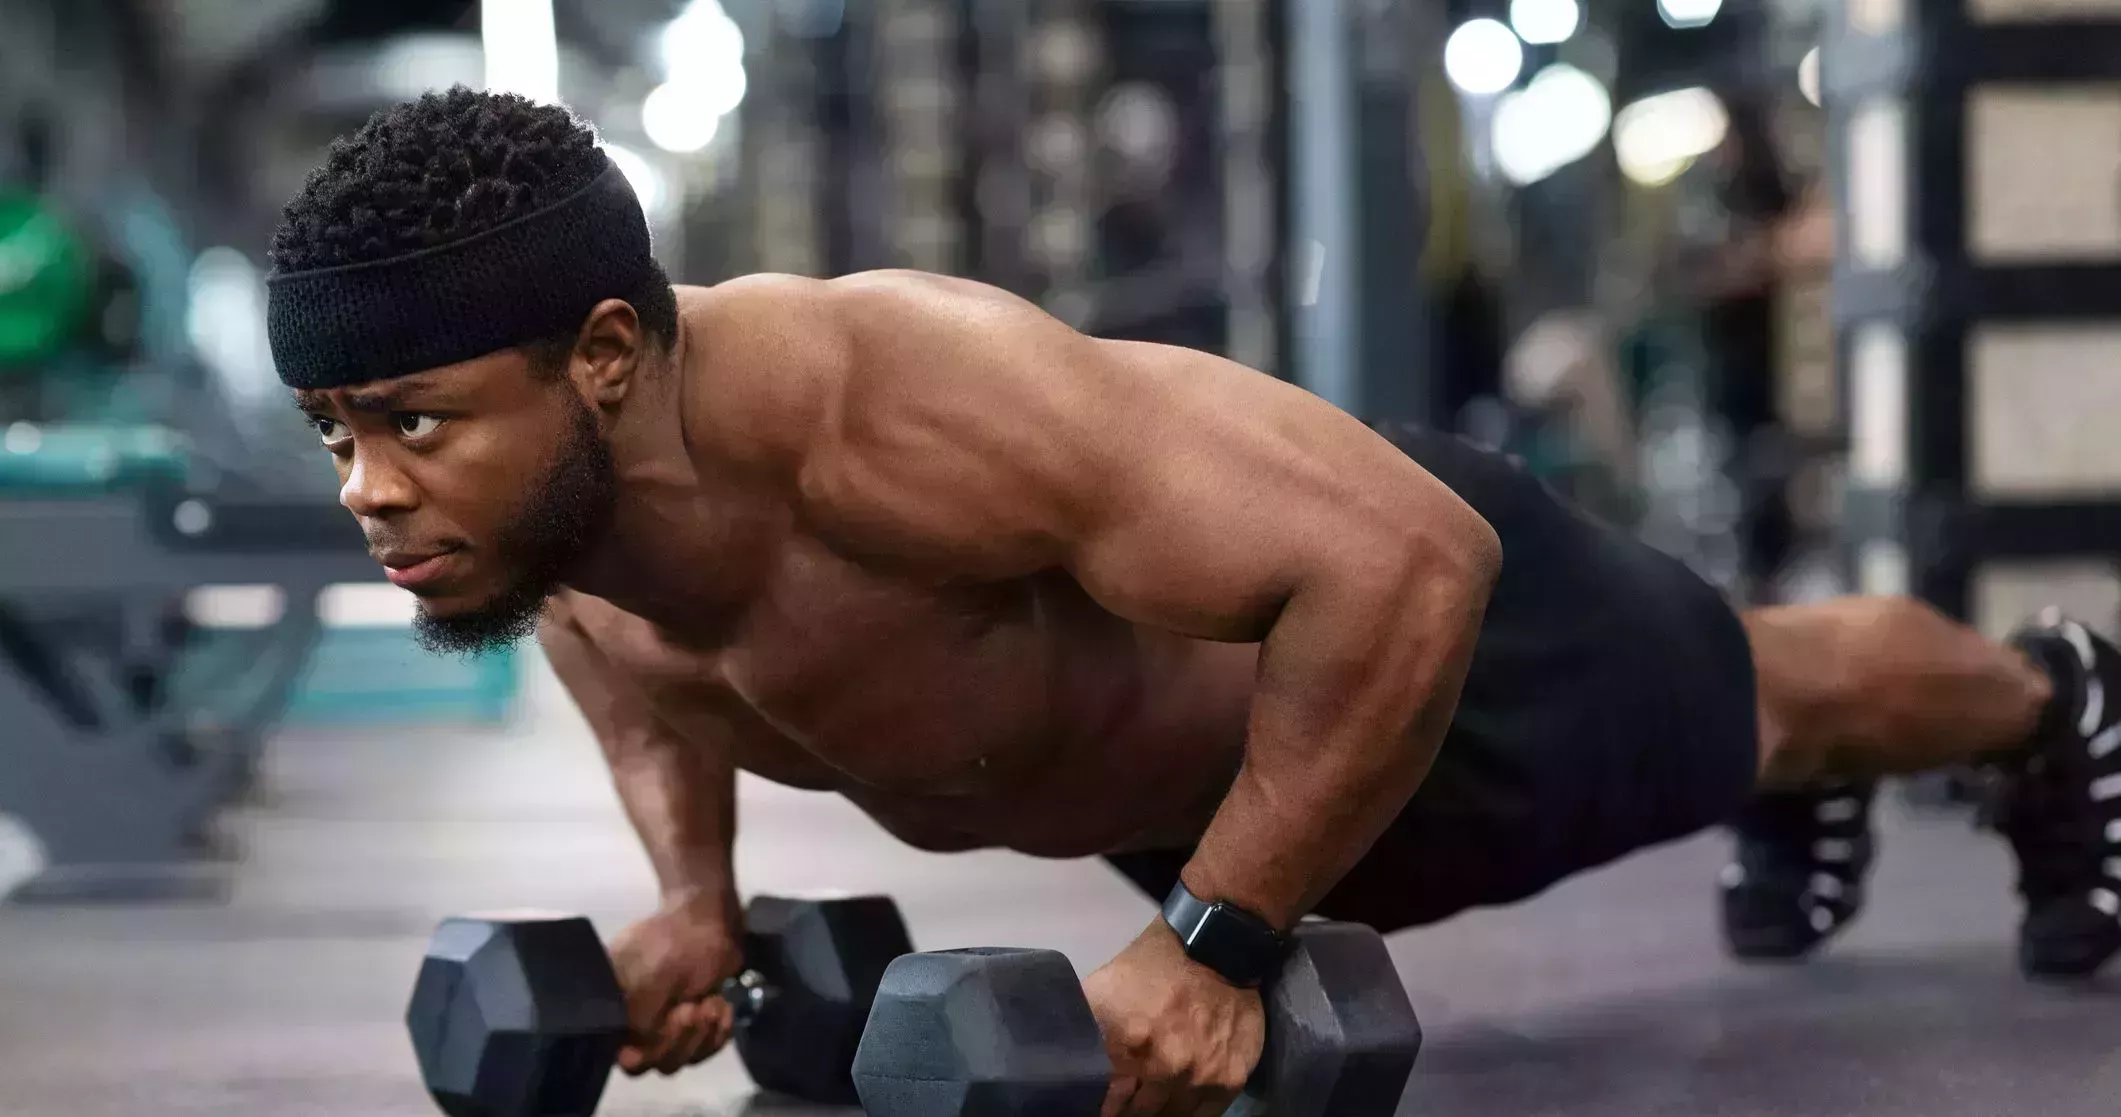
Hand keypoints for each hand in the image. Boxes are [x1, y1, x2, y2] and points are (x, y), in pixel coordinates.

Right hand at [607, 891, 744, 1076]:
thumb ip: (639, 1016)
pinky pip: (704, 1050)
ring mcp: (667, 1025)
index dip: (639, 1054)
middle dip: (677, 1041)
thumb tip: (631, 1051)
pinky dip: (718, 1034)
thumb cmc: (677, 941)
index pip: (616, 1049)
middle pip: (652, 1062)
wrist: (712, 918)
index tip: (659, 1035)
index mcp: (614, 1005)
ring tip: (712, 1005)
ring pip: (680, 1060)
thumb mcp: (653, 976)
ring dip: (701, 1036)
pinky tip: (723, 1008)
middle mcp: (636, 1020)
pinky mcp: (695, 1026)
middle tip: (692, 1010)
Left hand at [1082, 922, 1264, 1116]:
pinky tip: (1180, 1098)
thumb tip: (1063, 1059)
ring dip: (1158, 1109)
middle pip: (1136, 1113)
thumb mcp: (1105, 986)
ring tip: (1153, 1095)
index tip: (1099, 1100)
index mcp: (1126, 1044)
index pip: (1104, 1100)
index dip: (1101, 1104)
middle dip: (1127, 1107)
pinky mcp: (1230, 1081)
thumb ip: (1085, 1026)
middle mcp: (1163, 1068)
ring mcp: (1199, 1078)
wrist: (1218, 945)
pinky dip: (1189, 1110)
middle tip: (1128, 1095)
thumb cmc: (1155, 966)